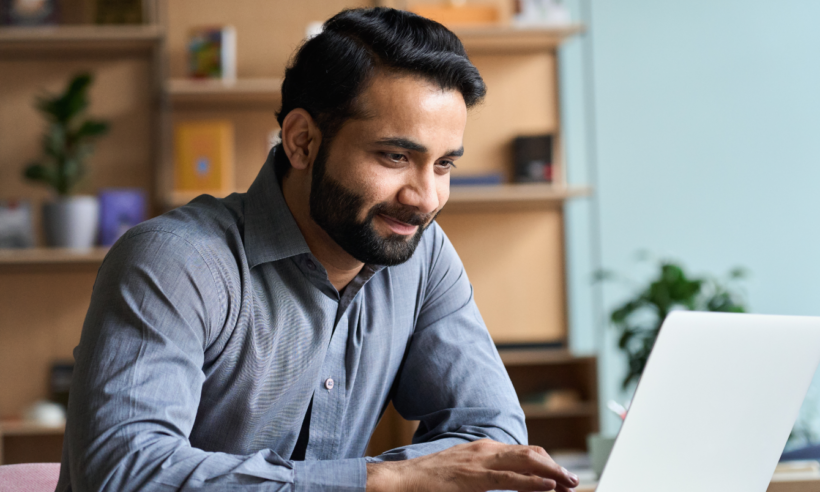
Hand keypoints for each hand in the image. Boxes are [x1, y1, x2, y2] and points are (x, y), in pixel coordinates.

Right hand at [366, 439, 578, 491]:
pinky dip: (532, 482)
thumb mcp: (463, 472)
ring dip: (552, 473)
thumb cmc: (430, 480)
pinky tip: (549, 487)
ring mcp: (480, 461)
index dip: (548, 463)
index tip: (563, 478)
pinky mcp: (474, 477)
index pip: (525, 451)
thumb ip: (485, 474)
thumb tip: (506, 483)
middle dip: (556, 467)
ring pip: (526, 462)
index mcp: (484, 448)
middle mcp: (486, 450)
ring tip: (569, 484)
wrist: (403, 479)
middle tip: (573, 482)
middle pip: (531, 453)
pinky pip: (509, 479)